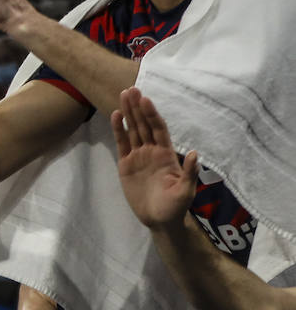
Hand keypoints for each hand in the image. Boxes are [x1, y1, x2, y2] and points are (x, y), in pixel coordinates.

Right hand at [112, 87, 196, 229]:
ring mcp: (138, 156)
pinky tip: (115, 116)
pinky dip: (118, 130)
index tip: (146, 100)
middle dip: (138, 107)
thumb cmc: (176, 206)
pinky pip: (121, 144)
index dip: (152, 115)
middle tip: (131, 89)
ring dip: (128, 113)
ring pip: (132, 130)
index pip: (158, 129)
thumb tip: (194, 153)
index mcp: (167, 154)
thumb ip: (189, 172)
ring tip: (123, 95)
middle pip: (144, 125)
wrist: (160, 220)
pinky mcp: (126, 164)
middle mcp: (152, 151)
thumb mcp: (186, 191)